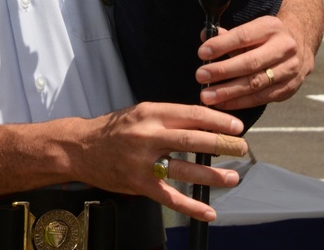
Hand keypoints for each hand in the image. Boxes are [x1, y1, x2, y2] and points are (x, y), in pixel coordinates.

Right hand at [75, 102, 248, 220]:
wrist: (80, 147)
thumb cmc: (114, 129)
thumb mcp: (140, 113)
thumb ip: (167, 117)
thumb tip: (202, 121)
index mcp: (150, 112)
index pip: (190, 114)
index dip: (216, 120)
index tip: (236, 126)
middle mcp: (148, 134)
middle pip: (192, 139)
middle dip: (222, 144)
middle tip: (242, 148)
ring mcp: (143, 161)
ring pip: (184, 169)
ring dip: (212, 175)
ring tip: (233, 177)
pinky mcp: (139, 184)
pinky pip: (170, 197)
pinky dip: (192, 206)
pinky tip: (209, 210)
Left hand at [194, 16, 303, 109]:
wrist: (299, 44)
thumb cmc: (265, 36)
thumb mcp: (251, 28)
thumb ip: (228, 34)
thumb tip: (205, 36)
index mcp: (271, 27)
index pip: (243, 37)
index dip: (222, 45)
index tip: (202, 53)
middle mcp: (284, 48)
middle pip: (250, 62)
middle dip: (223, 71)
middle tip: (200, 76)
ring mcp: (289, 70)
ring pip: (256, 83)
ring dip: (228, 91)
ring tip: (207, 95)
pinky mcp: (289, 88)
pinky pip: (261, 98)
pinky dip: (240, 102)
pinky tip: (223, 103)